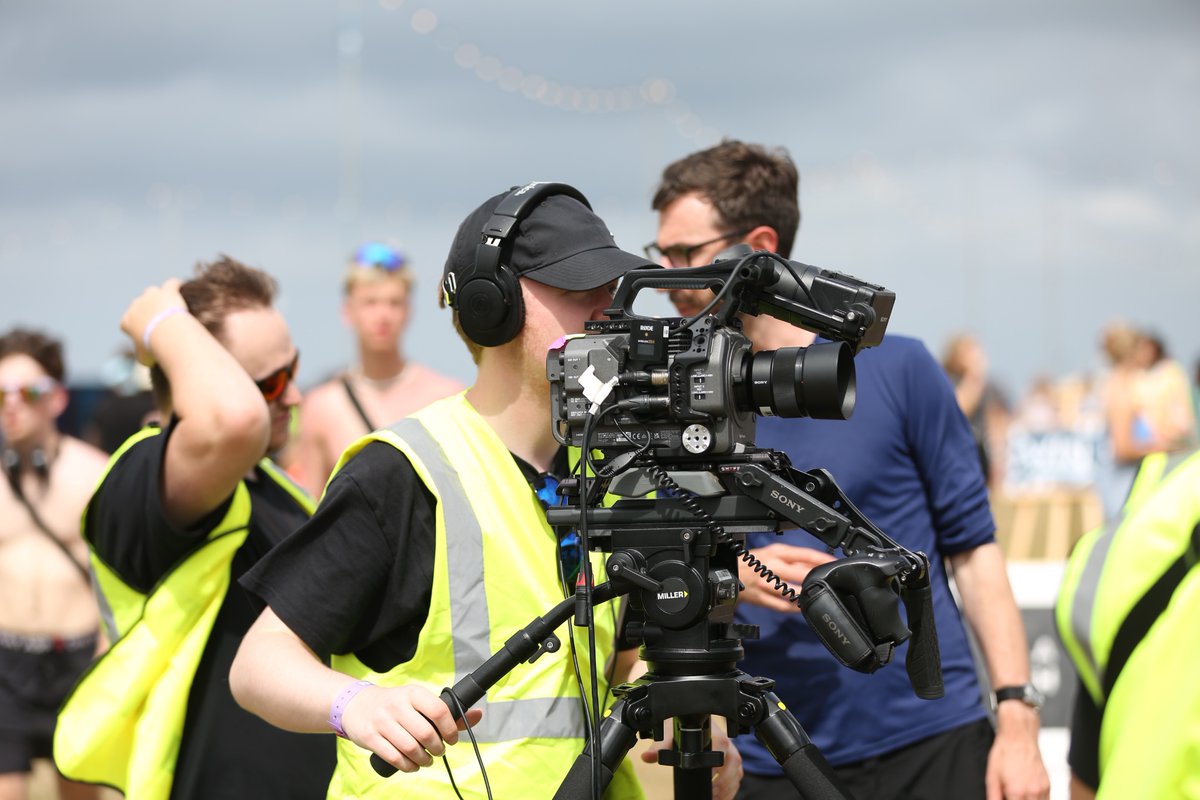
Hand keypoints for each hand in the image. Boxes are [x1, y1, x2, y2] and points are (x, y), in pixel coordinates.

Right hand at [121, 279, 187, 365]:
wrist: (168, 334)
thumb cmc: (155, 349)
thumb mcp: (144, 359)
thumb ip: (142, 357)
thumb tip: (147, 361)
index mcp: (127, 320)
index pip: (126, 322)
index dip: (135, 327)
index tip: (143, 333)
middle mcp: (136, 305)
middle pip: (139, 305)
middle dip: (147, 311)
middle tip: (159, 320)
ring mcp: (152, 296)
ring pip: (152, 292)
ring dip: (159, 296)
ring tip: (169, 303)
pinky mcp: (168, 291)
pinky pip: (172, 284)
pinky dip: (177, 286)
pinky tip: (184, 291)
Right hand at [342, 684, 483, 773]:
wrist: (356, 704)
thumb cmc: (396, 705)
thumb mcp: (418, 702)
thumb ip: (446, 712)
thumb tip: (478, 715)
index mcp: (413, 693)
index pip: (439, 710)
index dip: (450, 729)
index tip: (452, 739)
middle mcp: (397, 705)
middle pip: (426, 733)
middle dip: (438, 748)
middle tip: (439, 751)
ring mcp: (382, 721)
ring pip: (410, 748)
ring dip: (424, 759)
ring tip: (427, 759)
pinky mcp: (370, 737)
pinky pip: (394, 758)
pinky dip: (408, 766)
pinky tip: (413, 765)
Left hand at [639, 724, 743, 799]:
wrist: (688, 720)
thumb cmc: (681, 725)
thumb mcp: (670, 732)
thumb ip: (660, 745)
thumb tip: (648, 757)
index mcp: (713, 732)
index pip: (721, 745)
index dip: (715, 764)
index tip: (708, 778)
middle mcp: (726, 741)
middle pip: (733, 762)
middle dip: (724, 782)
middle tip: (711, 793)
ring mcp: (731, 750)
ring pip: (737, 771)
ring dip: (728, 788)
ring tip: (714, 798)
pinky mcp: (732, 759)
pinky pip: (738, 775)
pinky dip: (731, 788)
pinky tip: (720, 797)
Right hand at [737, 544, 835, 611]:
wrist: (730, 574)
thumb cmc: (756, 563)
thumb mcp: (774, 553)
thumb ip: (795, 560)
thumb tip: (817, 564)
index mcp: (776, 553)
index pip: (804, 554)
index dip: (822, 560)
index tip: (834, 563)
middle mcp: (771, 567)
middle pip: (800, 573)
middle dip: (816, 578)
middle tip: (830, 581)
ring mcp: (766, 584)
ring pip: (791, 592)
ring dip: (805, 595)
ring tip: (816, 595)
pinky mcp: (762, 599)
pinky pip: (782, 606)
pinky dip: (794, 608)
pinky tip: (803, 607)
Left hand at [986, 702, 1049, 799]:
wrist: (1018, 737)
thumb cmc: (1004, 753)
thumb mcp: (992, 776)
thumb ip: (993, 796)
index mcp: (1017, 792)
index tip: (1005, 797)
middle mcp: (1033, 792)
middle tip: (1010, 794)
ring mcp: (1042, 789)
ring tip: (1018, 794)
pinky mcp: (1048, 785)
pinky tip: (1027, 795)